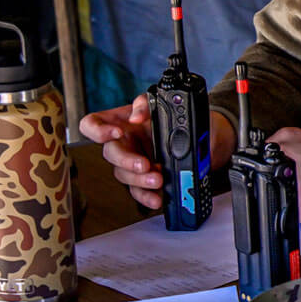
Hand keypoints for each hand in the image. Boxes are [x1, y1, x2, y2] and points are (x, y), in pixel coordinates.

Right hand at [81, 99, 235, 210]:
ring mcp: (134, 162)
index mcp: (122, 122)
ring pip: (124, 175)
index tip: (116, 132)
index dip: (97, 130)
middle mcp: (125, 142)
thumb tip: (136, 115)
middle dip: (126, 161)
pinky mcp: (145, 179)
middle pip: (110, 154)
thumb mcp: (167, 103)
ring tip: (158, 179)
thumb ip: (148, 104)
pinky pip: (138, 191)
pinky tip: (157, 198)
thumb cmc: (182, 119)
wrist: (208, 136)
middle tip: (144, 164)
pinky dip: (147, 196)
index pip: (93, 124)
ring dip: (139, 180)